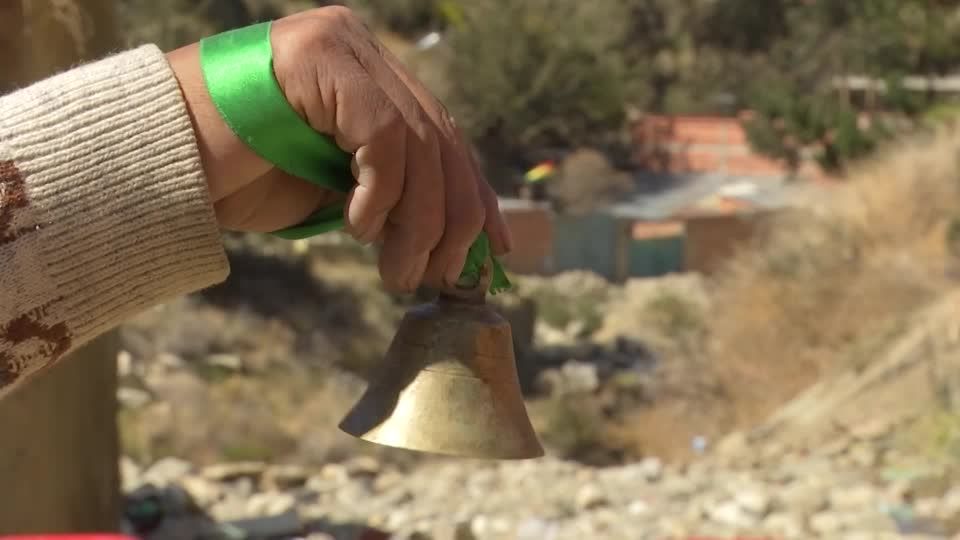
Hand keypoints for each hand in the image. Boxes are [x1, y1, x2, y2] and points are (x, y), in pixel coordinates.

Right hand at [166, 6, 511, 291]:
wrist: (157, 160)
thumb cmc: (239, 178)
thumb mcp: (336, 190)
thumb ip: (391, 193)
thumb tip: (455, 239)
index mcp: (370, 75)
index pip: (444, 136)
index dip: (476, 194)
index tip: (493, 251)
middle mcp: (361, 50)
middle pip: (440, 141)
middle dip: (452, 220)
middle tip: (439, 278)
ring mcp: (342, 47)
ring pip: (418, 145)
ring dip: (417, 224)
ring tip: (398, 273)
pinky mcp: (322, 58)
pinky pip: (382, 137)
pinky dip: (381, 194)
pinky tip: (356, 229)